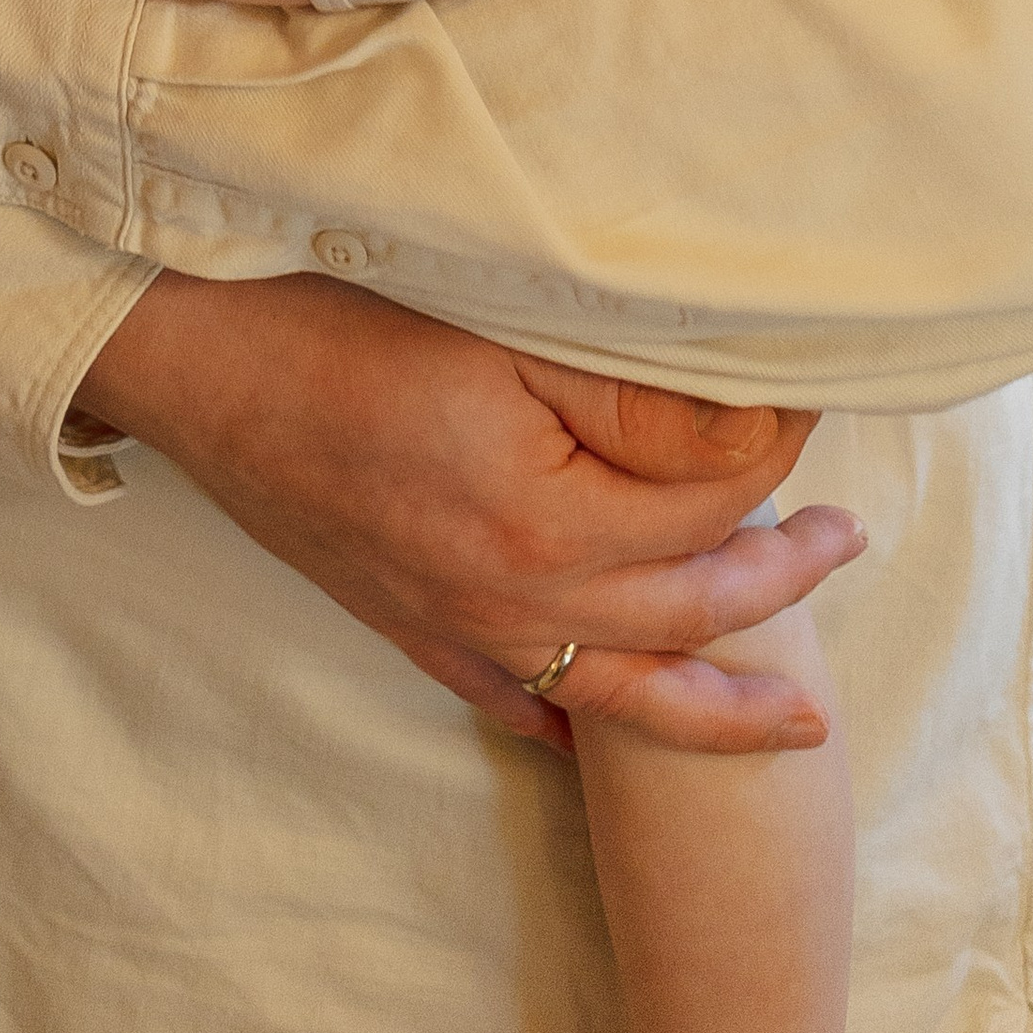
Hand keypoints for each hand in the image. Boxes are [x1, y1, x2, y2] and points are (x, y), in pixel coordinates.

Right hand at [77, 270, 863, 757]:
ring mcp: (451, 619)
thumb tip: (750, 430)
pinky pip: (507, 695)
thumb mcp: (500, 322)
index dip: (769, 453)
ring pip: (614, 687)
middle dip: (778, 579)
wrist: (188, 346)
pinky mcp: (401, 618)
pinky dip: (566, 716)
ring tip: (788, 712)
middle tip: (843, 540)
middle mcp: (505, 595)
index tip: (802, 403)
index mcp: (540, 517)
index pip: (704, 503)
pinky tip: (592, 725)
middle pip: (682, 608)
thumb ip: (632, 388)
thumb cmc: (331, 306)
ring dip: (711, 696)